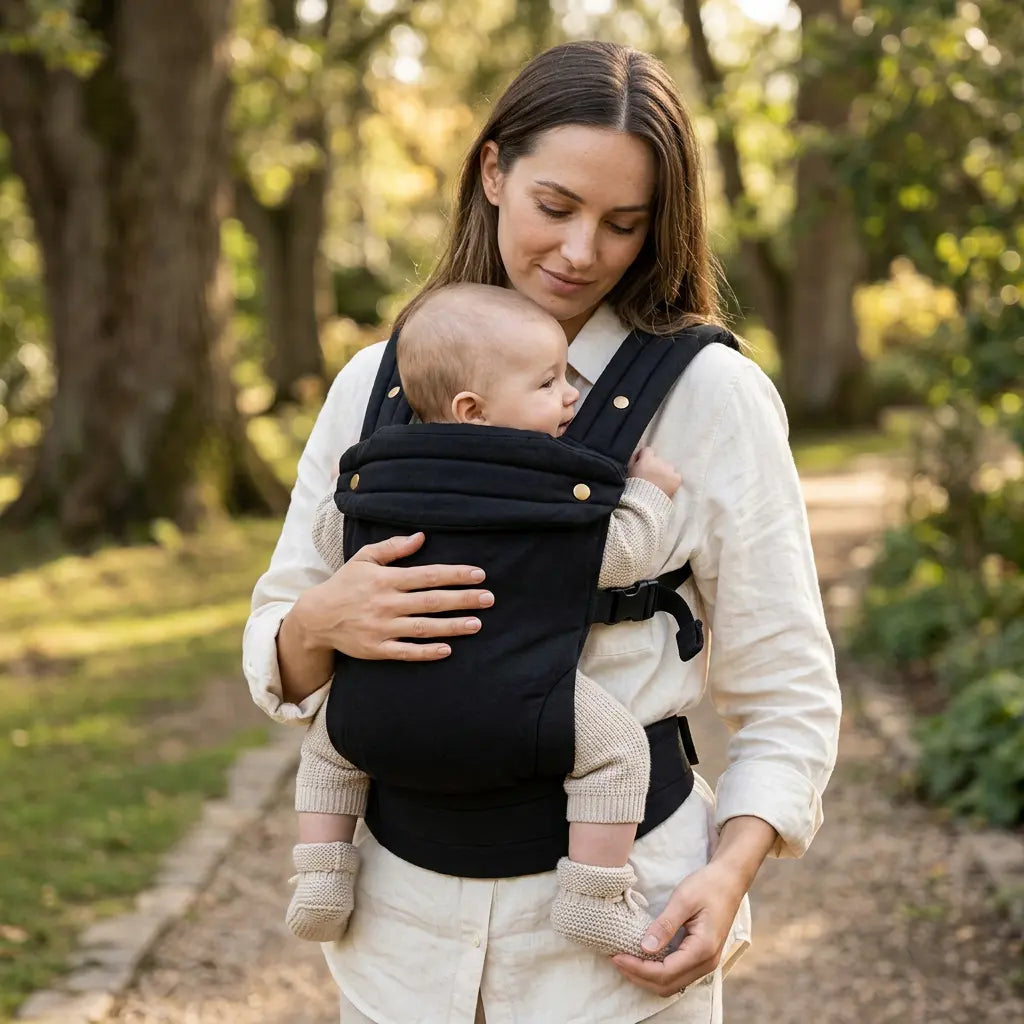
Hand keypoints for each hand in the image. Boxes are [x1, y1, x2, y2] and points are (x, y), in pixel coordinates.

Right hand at [294, 531, 493, 661]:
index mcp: (385, 579)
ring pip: (424, 627)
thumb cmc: (345, 584)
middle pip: (432, 601)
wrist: (316, 617)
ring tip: (477, 623)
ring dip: (452, 626)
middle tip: (489, 599)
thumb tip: (421, 537)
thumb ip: (393, 548)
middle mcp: (386, 603)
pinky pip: (406, 652)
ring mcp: (382, 628)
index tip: (479, 575)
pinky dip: (427, 652)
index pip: (428, 575)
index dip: (455, 574)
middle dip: (463, 599)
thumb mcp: (364, 558)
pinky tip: (448, 649)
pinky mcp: (377, 649)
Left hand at [610, 860, 745, 996]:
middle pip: (667, 985)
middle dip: (638, 976)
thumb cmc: (707, 885)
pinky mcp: (702, 957)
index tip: (616, 956)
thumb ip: (665, 925)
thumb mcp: (683, 899)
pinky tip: (642, 959)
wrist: (730, 880)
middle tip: (615, 960)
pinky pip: (677, 975)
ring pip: (672, 984)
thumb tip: (644, 948)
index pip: (665, 972)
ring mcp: (706, 963)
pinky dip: (657, 973)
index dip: (638, 968)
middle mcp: (706, 963)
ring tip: (624, 961)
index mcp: (702, 949)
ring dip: (646, 978)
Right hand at [628, 447, 680, 497]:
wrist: (642, 504)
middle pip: (658, 460)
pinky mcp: (676, 479)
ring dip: (663, 473)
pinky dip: (672, 480)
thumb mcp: (628, 471)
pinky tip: (665, 486)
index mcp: (646, 459)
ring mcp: (669, 470)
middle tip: (650, 478)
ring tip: (658, 484)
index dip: (644, 458)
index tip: (642, 466)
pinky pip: (676, 476)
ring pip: (668, 468)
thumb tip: (638, 454)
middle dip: (655, 466)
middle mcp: (659, 462)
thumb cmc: (632, 488)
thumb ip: (633, 460)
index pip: (647, 451)